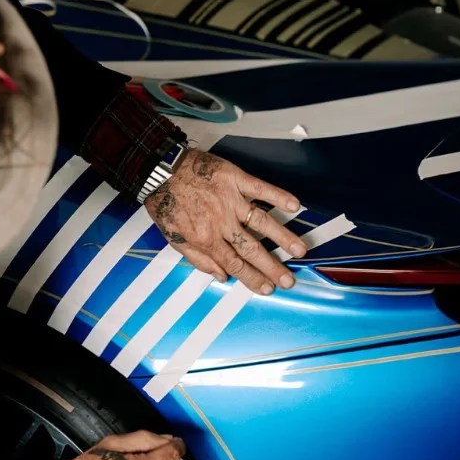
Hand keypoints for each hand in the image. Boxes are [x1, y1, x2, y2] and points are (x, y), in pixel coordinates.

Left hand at [145, 149, 305, 293]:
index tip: (267, 289)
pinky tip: (294, 205)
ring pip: (261, 222)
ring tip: (299, 250)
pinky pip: (260, 188)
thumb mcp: (174, 238)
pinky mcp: (235, 179)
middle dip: (272, 267)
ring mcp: (230, 200)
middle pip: (252, 249)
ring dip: (282, 237)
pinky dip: (278, 196)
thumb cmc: (166, 203)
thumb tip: (221, 276)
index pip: (235, 264)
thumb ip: (198, 259)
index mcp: (206, 239)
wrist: (159, 170)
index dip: (252, 279)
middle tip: (289, 281)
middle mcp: (221, 222)